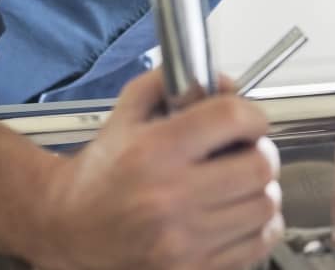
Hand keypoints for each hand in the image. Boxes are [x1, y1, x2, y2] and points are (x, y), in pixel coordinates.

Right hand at [38, 69, 282, 269]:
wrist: (69, 230)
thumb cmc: (102, 171)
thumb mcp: (127, 112)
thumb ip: (170, 83)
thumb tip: (226, 83)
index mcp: (155, 152)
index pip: (233, 118)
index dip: (252, 114)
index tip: (249, 121)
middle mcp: (169, 197)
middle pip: (260, 165)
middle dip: (260, 152)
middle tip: (247, 152)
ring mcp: (182, 241)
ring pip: (265, 205)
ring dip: (262, 190)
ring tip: (241, 184)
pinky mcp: (192, 269)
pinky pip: (258, 243)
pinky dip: (259, 225)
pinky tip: (238, 214)